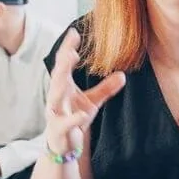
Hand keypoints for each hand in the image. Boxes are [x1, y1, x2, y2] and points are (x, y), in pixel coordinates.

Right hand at [46, 28, 125, 154]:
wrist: (64, 146)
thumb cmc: (74, 120)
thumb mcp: (92, 102)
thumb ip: (106, 88)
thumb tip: (123, 75)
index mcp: (62, 88)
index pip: (63, 65)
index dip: (67, 49)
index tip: (74, 33)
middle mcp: (56, 98)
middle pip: (57, 77)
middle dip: (62, 64)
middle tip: (70, 50)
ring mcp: (55, 113)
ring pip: (54, 96)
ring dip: (59, 84)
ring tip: (66, 72)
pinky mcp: (59, 129)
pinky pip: (65, 123)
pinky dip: (73, 118)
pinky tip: (82, 114)